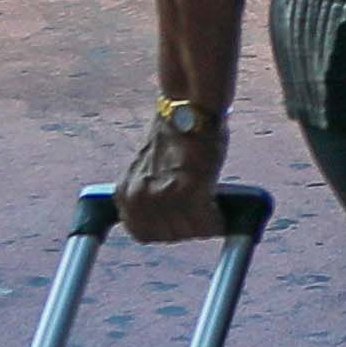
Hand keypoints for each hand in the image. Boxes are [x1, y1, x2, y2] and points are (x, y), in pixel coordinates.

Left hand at [112, 107, 232, 244]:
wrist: (190, 112)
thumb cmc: (175, 136)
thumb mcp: (148, 171)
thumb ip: (151, 196)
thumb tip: (170, 221)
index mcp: (123, 193)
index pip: (143, 234)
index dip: (167, 230)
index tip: (182, 222)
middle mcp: (139, 198)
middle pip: (170, 235)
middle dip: (189, 226)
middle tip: (202, 212)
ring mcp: (163, 197)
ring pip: (192, 231)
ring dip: (206, 222)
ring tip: (213, 207)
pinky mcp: (189, 193)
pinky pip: (209, 222)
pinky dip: (218, 219)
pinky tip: (221, 209)